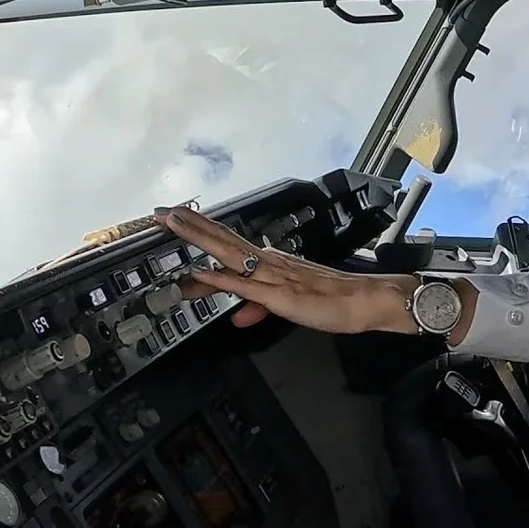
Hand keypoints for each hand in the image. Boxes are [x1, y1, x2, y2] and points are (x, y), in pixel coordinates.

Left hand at [154, 206, 418, 334]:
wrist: (366, 300)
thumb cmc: (334, 301)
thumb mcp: (288, 305)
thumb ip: (260, 307)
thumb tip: (239, 315)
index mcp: (271, 262)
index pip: (229, 244)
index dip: (202, 231)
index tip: (177, 222)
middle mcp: (269, 262)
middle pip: (223, 239)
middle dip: (191, 225)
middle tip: (162, 212)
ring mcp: (273, 275)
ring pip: (229, 253)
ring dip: (199, 238)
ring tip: (173, 224)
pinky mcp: (280, 294)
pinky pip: (245, 284)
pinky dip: (220, 277)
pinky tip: (200, 271)